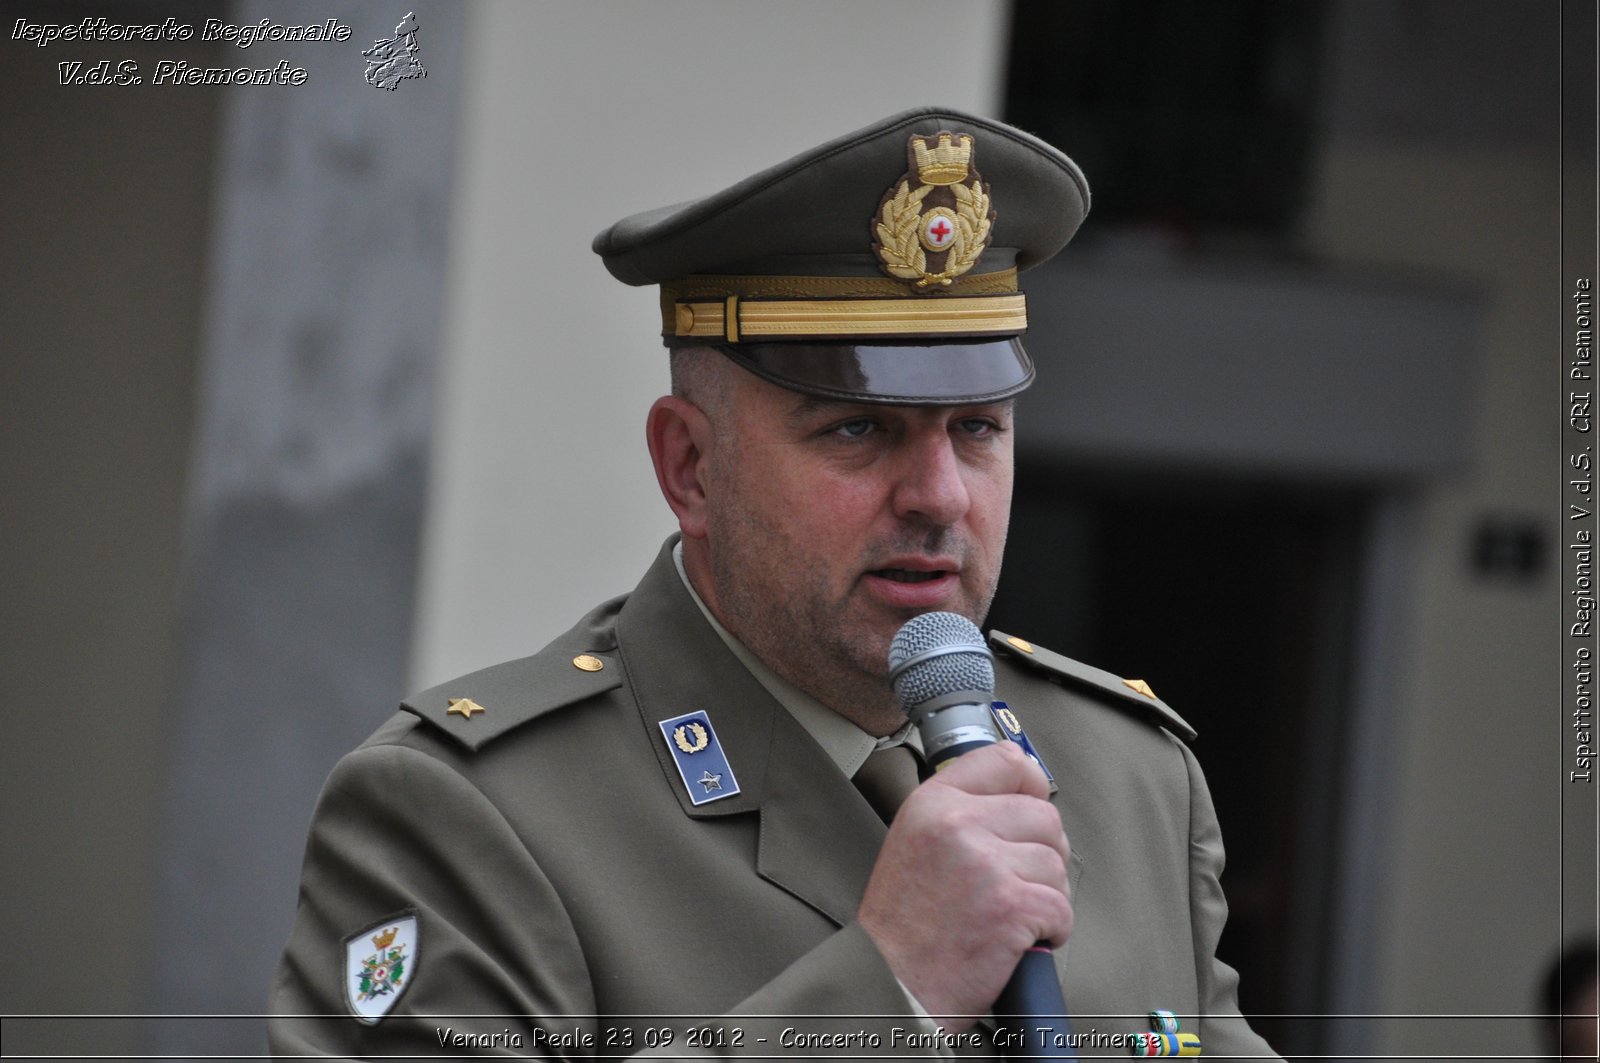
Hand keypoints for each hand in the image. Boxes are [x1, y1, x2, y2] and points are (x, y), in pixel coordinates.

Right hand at [856, 740, 1071, 1030]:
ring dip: (1047, 895)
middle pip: (1045, 817)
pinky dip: (1053, 930)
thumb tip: (1024, 795)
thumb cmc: (904, 924)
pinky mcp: (1010, 907)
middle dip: (1043, 854)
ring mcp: (986, 864)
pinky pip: (1061, 907)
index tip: (1033, 804)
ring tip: (1011, 916)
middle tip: (1018, 884)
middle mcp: (958, 824)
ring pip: (1056, 864)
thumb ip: (961, 812)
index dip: (1031, 785)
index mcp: (933, 803)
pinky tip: (1021, 940)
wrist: (890, 983)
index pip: (1006, 761)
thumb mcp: (915, 842)